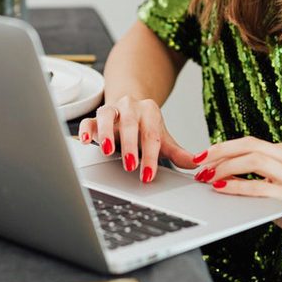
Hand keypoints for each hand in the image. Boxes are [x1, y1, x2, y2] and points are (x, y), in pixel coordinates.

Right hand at [77, 97, 197, 182]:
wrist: (129, 107)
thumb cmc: (145, 127)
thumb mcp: (162, 139)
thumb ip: (177, 153)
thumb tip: (196, 164)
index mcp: (150, 111)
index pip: (151, 134)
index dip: (150, 156)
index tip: (148, 174)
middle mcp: (130, 106)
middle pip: (130, 124)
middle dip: (130, 146)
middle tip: (130, 166)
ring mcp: (112, 110)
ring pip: (107, 115)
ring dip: (106, 133)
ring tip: (107, 151)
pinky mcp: (95, 117)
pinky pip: (88, 120)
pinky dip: (86, 129)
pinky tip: (86, 141)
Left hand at [193, 136, 281, 256]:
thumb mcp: (274, 190)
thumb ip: (253, 180)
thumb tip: (219, 176)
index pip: (250, 142)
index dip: (223, 147)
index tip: (202, 156)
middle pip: (250, 145)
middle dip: (220, 152)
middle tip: (199, 163)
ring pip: (255, 160)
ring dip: (226, 167)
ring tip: (208, 177)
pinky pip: (260, 186)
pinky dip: (238, 186)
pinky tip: (222, 189)